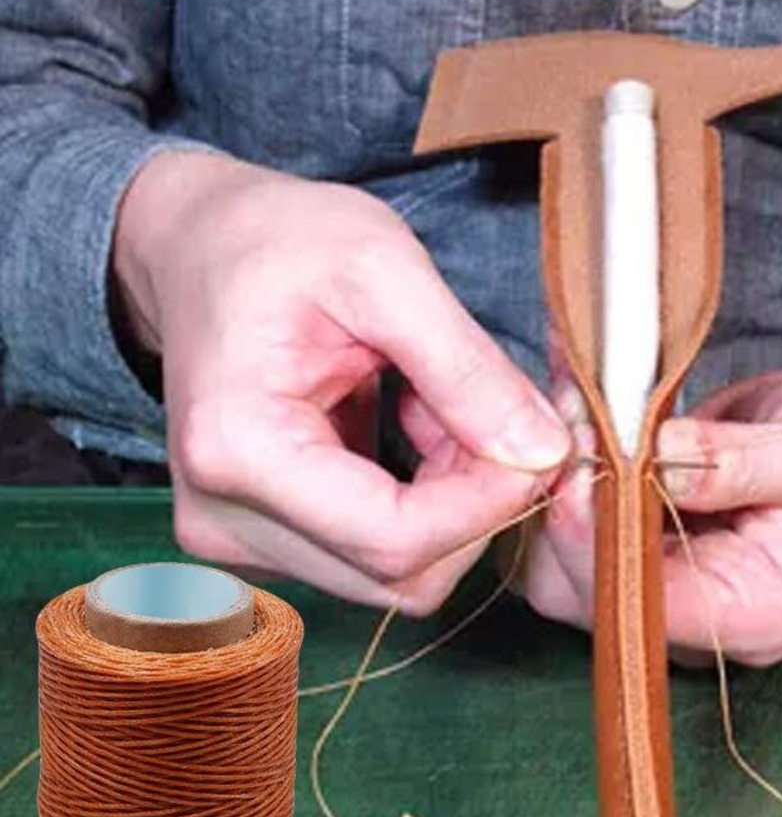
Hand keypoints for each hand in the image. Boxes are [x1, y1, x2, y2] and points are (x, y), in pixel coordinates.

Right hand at [112, 151, 569, 613]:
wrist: (201, 249)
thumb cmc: (277, 242)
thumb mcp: (384, 270)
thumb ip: (467, 368)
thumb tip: (543, 453)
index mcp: (238, 450)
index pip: (396, 540)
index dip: (487, 505)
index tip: (536, 440)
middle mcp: (225, 520)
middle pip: (401, 573)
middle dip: (474, 503)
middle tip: (493, 410)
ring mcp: (239, 544)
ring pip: (398, 573)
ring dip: (452, 503)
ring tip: (443, 409)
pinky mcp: (266, 546)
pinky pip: (376, 557)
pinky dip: (423, 505)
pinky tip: (416, 433)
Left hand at [518, 355, 781, 664]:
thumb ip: (749, 463)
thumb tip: (663, 457)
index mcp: (760, 612)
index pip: (649, 605)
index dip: (600, 538)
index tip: (585, 460)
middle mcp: (707, 613)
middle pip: (591, 595)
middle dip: (567, 507)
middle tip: (570, 413)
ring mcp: (677, 578)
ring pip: (571, 561)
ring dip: (563, 481)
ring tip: (573, 397)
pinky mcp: (655, 539)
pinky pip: (587, 517)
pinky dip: (574, 461)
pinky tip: (577, 399)